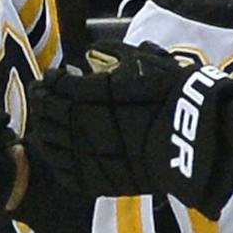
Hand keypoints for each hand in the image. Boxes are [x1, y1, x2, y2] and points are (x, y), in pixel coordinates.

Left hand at [27, 42, 232, 215]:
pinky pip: (62, 171)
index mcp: (83, 94)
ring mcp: (81, 155)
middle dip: (41, 101)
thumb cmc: (169, 94)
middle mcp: (75, 125)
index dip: (50, 79)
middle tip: (42, 95)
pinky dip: (55, 158)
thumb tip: (90, 52)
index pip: (54, 85)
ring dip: (42, 129)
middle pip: (45, 113)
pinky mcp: (91, 180)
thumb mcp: (141, 62)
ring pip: (47, 142)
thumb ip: (111, 54)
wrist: (191, 136)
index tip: (52, 76)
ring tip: (46, 122)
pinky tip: (58, 150)